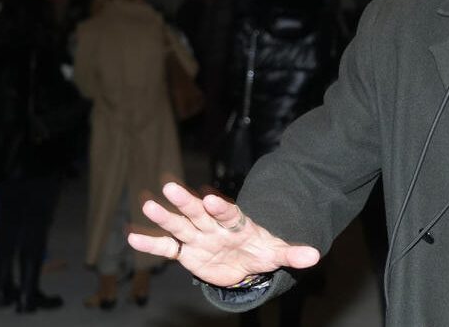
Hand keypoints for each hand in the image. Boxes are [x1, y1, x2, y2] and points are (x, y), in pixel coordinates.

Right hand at [127, 182, 320, 286]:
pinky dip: (152, 244)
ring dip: (165, 218)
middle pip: (199, 212)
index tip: (211, 197)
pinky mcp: (187, 252)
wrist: (245, 261)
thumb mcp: (277, 253)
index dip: (221, 207)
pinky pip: (167, 248)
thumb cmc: (260, 251)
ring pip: (180, 226)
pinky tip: (133, 237)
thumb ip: (292, 253)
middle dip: (186, 202)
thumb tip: (315, 256)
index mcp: (237, 224)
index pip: (229, 213)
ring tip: (149, 206)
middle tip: (171, 188)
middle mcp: (214, 226)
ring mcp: (199, 237)